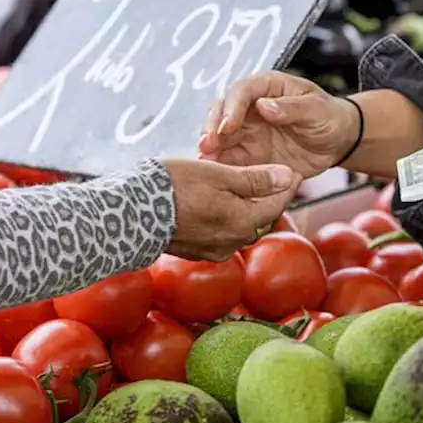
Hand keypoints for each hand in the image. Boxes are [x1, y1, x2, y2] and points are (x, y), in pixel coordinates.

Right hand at [161, 158, 300, 261]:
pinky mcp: (196, 252)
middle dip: (266, 198)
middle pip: (259, 218)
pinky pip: (221, 233)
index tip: (292, 170)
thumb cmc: (174, 187)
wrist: (130, 212)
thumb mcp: (219, 175)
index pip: (277, 204)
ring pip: (240, 227)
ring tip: (241, 187)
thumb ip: (255, 179)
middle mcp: (232, 243)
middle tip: (270, 177)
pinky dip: (225, 218)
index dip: (286, 185)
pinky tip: (216, 203)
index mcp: (243, 224)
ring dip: (244, 208)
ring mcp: (213, 250)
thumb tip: (285, 177)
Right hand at [198, 71, 360, 178]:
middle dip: (211, 128)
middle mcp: (250, 106)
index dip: (231, 107)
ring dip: (210, 149)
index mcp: (267, 87)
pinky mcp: (247, 153)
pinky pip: (230, 159)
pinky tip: (216, 176)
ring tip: (205, 163)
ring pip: (220, 136)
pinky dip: (221, 166)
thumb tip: (264, 106)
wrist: (337, 142)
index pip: (242, 91)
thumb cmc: (329, 117)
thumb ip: (292, 108)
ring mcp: (246, 130)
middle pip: (221, 112)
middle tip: (206, 146)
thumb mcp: (317, 110)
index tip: (227, 126)